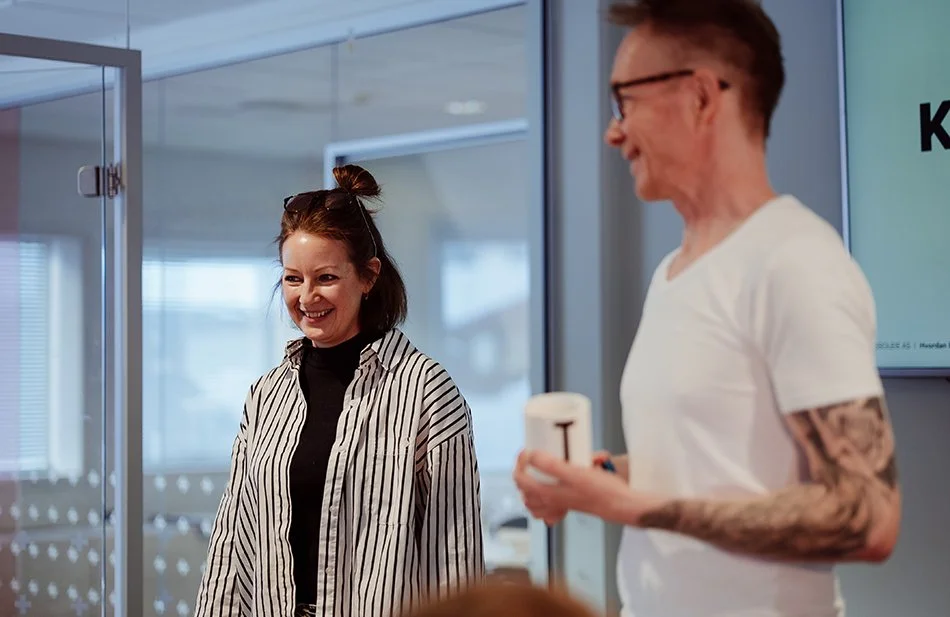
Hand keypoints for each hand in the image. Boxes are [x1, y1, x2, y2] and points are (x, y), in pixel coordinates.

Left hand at [513, 449, 660, 525]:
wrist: (620, 504)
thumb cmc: (601, 491)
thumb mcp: (576, 473)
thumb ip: (552, 466)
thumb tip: (532, 457)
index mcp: (548, 494)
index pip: (521, 478)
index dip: (520, 461)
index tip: (527, 450)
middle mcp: (552, 501)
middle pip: (524, 490)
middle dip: (522, 472)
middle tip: (528, 457)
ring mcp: (560, 504)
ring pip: (534, 501)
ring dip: (529, 487)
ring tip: (532, 473)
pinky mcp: (570, 503)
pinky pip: (549, 508)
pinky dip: (544, 502)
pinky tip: (547, 492)